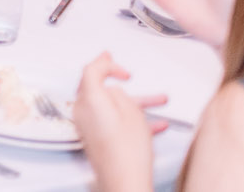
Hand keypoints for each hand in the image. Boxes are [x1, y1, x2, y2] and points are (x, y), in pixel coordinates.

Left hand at [72, 52, 167, 191]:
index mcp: (90, 99)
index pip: (91, 70)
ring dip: (135, 102)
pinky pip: (113, 121)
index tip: (122, 68)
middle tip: (119, 68)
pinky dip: (131, 119)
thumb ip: (120, 95)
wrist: (124, 182)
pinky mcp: (96, 137)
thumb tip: (113, 91)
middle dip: (114, 79)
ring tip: (160, 99)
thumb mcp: (131, 112)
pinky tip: (157, 124)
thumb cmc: (126, 153)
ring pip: (111, 106)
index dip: (107, 64)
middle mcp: (84, 111)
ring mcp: (88, 125)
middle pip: (96, 86)